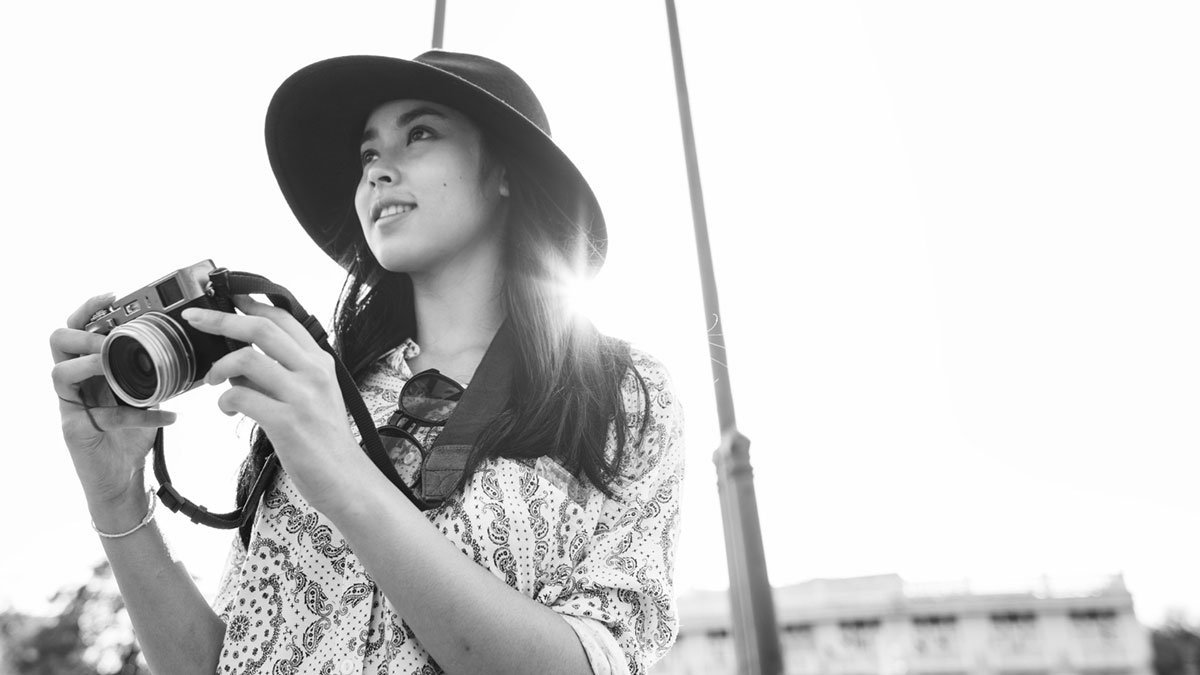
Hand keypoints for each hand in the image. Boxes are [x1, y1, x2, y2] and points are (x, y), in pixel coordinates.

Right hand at [49, 293, 177, 505]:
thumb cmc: (131, 436)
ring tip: (115, 369)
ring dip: (91, 364)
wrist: (123, 480)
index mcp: (90, 368)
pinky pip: (100, 414)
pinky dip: (138, 414)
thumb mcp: (147, 396)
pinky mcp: (75, 430)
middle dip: (83, 333)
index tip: (114, 296)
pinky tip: (169, 417)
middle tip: (110, 340)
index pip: (77, 329)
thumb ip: (156, 374)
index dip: (89, 310)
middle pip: (57, 341)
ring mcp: (70, 407)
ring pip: (59, 373)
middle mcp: (75, 384)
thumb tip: (190, 350)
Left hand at [181, 296, 362, 510]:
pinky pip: (241, 397)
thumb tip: (238, 361)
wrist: (345, 479)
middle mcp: (313, 372)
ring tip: (211, 379)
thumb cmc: (324, 439)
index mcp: (320, 361)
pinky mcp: (287, 422)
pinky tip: (228, 410)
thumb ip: (283, 373)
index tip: (224, 299)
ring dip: (219, 366)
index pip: (283, 318)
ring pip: (247, 359)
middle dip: (220, 319)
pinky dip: (225, 401)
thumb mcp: (314, 395)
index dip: (250, 304)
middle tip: (195, 318)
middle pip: (262, 328)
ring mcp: (301, 396)